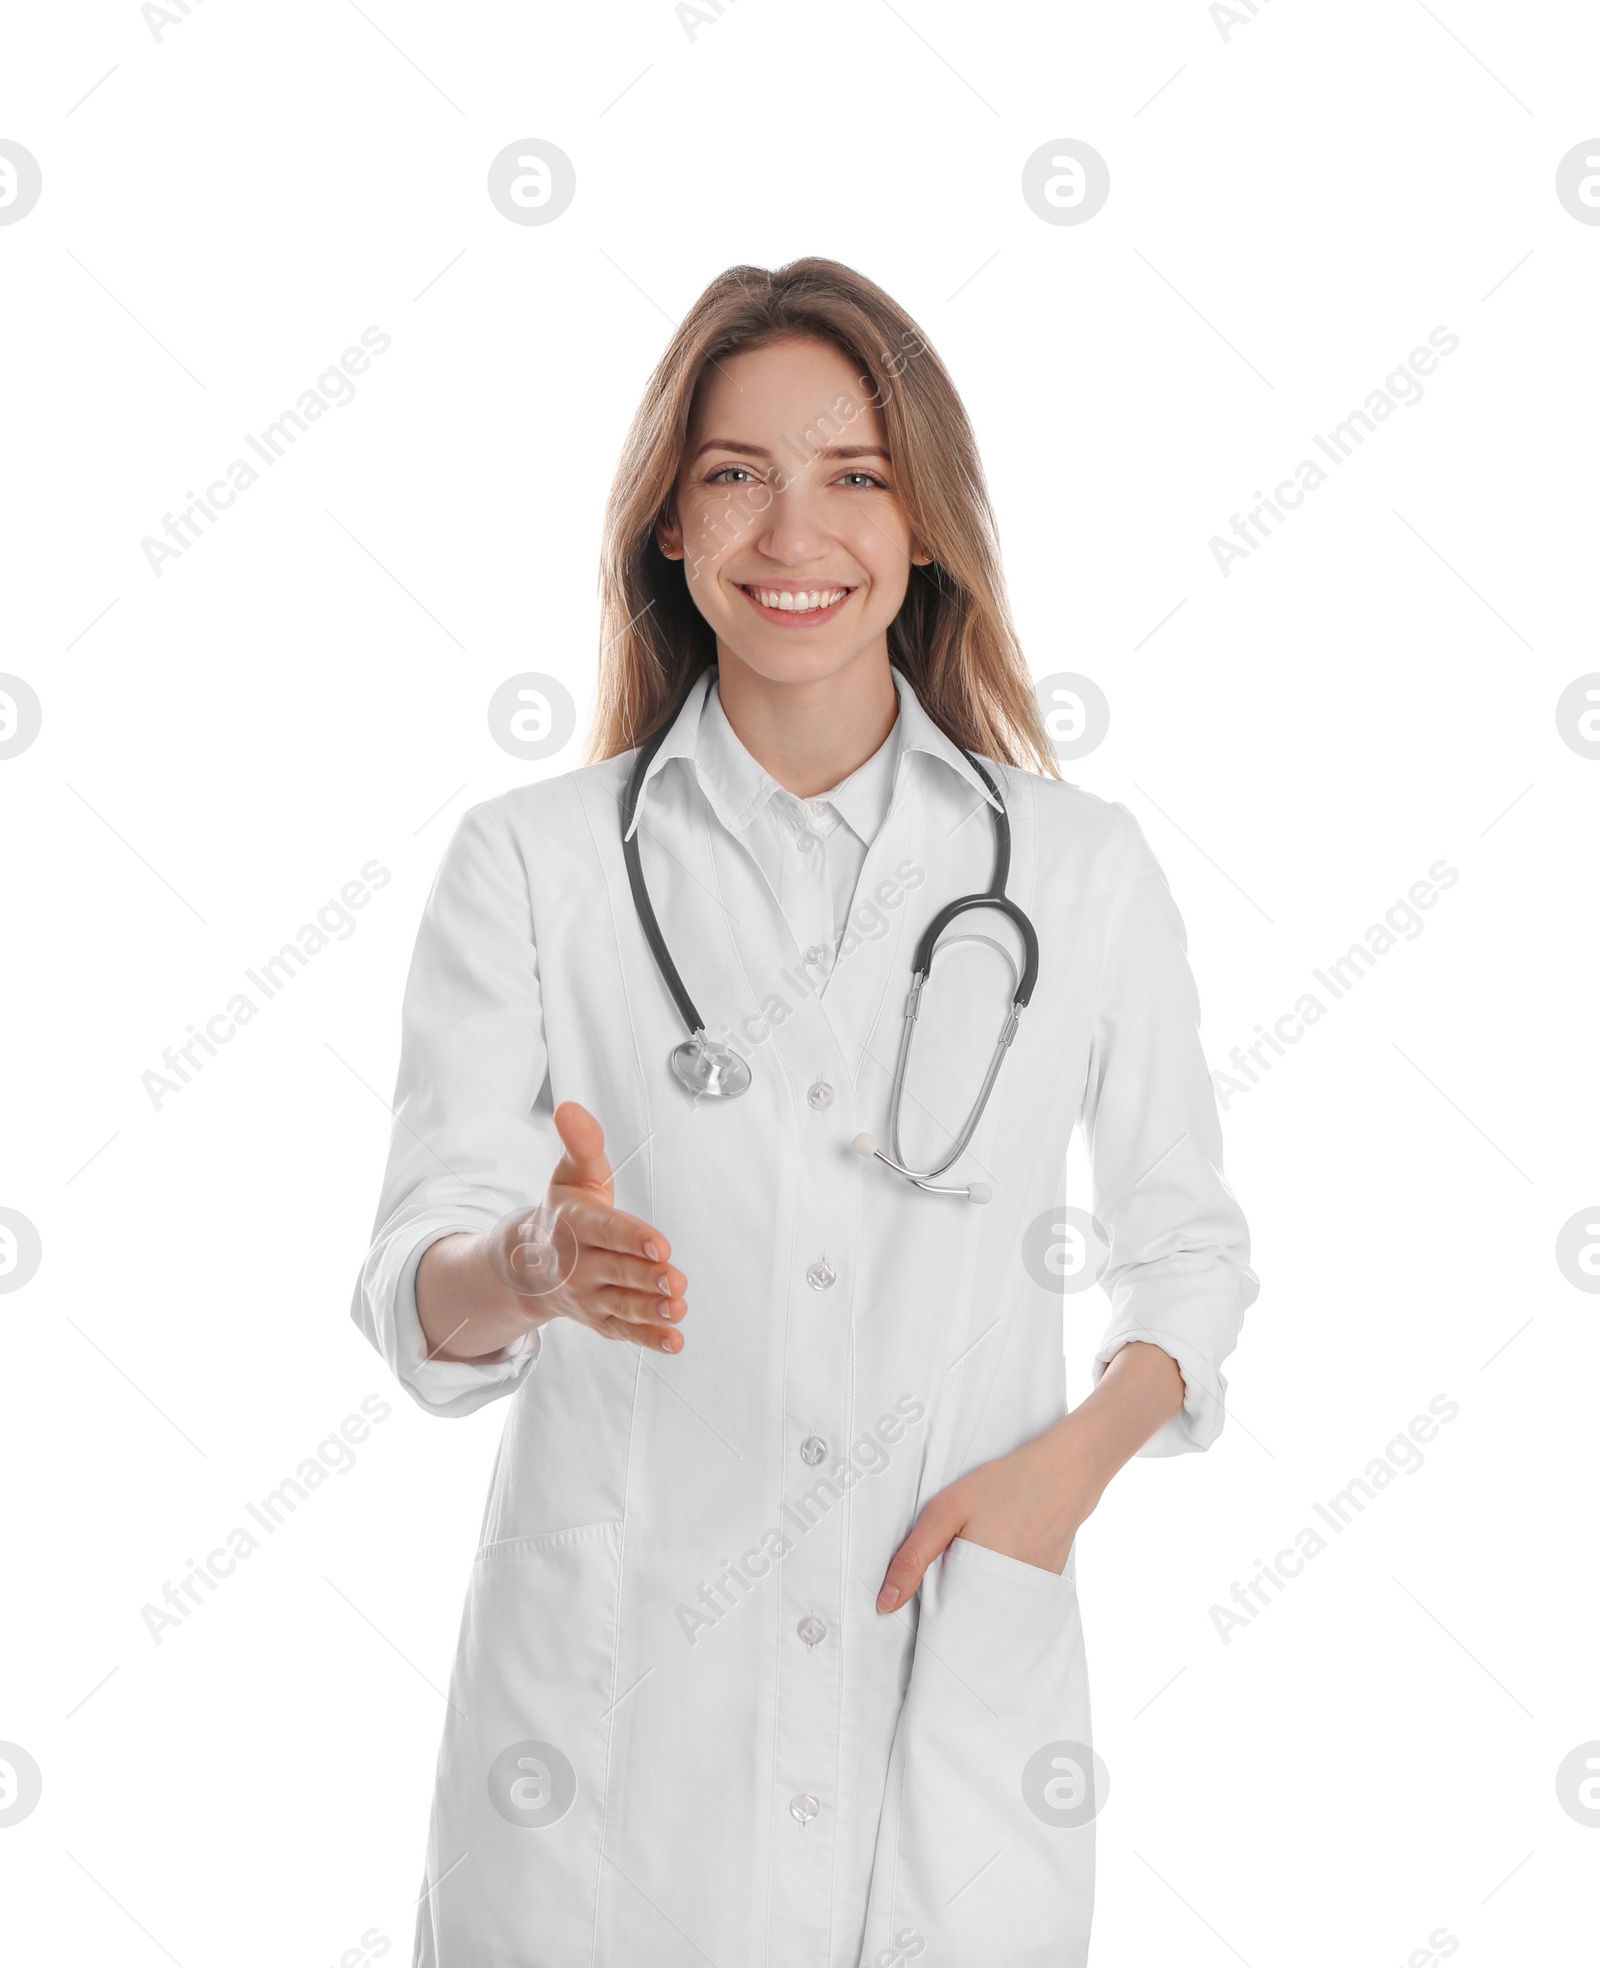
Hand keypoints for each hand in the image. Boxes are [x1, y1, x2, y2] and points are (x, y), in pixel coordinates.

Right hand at [417, 1101, 687, 1361]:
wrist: (526, 1265)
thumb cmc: (562, 1212)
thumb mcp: (570, 1174)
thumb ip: (581, 1143)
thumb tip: (569, 1106)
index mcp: (574, 1225)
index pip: (605, 1231)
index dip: (632, 1239)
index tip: (659, 1246)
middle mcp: (579, 1264)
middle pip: (617, 1272)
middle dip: (646, 1279)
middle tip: (676, 1281)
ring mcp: (588, 1295)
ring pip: (621, 1305)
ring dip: (650, 1311)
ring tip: (678, 1310)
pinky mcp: (599, 1318)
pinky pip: (622, 1331)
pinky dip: (647, 1339)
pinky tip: (673, 1341)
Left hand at [874, 1341, 1185, 1610]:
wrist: (1064, 1473)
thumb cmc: (1002, 1486)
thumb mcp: (946, 1510)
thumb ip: (913, 1557)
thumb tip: (885, 1602)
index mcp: (979, 1586)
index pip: (946, 1628)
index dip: (930, 1621)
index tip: (922, 1610)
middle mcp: (1008, 1601)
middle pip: (969, 1624)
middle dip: (952, 1610)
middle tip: (950, 1574)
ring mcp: (1030, 1596)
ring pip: (991, 1614)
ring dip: (975, 1601)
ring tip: (975, 1560)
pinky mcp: (1044, 1587)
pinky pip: (1011, 1601)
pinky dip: (998, 1589)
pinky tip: (998, 1556)